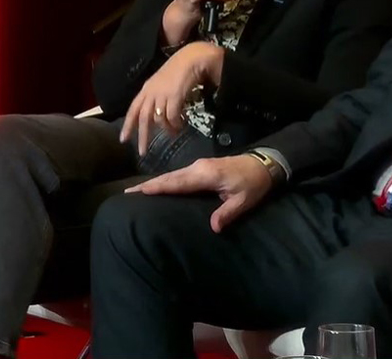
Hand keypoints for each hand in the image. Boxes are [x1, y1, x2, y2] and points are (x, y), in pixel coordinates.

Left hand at [121, 42, 223, 155]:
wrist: (192, 59)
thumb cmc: (179, 69)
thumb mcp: (162, 84)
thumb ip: (156, 97)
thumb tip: (157, 117)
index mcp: (146, 89)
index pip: (133, 110)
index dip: (128, 125)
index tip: (123, 140)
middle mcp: (151, 92)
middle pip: (143, 118)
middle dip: (142, 137)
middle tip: (142, 152)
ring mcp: (162, 94)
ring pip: (159, 119)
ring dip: (167, 129)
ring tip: (175, 131)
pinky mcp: (174, 97)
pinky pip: (172, 117)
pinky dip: (176, 124)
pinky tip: (182, 124)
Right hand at [126, 155, 273, 231]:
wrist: (264, 164)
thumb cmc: (253, 183)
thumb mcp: (243, 201)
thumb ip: (227, 213)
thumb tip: (213, 228)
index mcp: (205, 175)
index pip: (176, 183)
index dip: (157, 187)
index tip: (138, 192)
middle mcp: (198, 167)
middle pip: (169, 177)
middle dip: (148, 185)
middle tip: (127, 193)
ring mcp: (199, 166)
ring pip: (173, 175)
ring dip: (155, 182)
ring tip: (137, 192)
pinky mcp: (202, 167)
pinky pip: (179, 175)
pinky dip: (166, 181)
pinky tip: (159, 187)